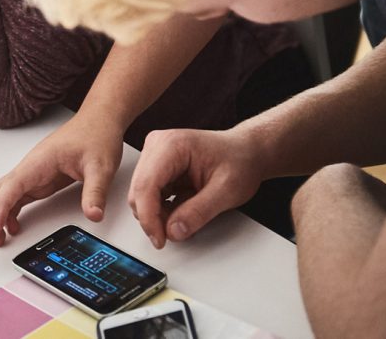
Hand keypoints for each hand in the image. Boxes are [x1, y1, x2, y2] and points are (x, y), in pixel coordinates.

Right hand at [0, 113, 124, 248]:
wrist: (99, 120)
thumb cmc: (96, 135)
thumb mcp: (100, 166)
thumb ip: (95, 191)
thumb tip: (93, 214)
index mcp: (40, 161)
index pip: (12, 186)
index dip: (0, 208)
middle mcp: (32, 166)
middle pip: (0, 192)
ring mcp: (34, 172)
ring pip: (5, 195)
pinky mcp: (41, 178)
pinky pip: (18, 196)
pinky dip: (9, 212)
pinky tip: (11, 226)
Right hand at [128, 127, 263, 248]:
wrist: (246, 152)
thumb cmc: (239, 161)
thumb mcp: (226, 191)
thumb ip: (199, 212)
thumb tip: (173, 231)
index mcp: (171, 145)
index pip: (146, 185)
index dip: (149, 217)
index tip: (160, 239)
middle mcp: (157, 146)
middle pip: (138, 191)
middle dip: (153, 218)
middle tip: (175, 234)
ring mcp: (155, 155)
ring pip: (140, 195)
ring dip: (158, 215)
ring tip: (186, 218)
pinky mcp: (157, 167)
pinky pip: (148, 195)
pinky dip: (161, 210)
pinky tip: (182, 210)